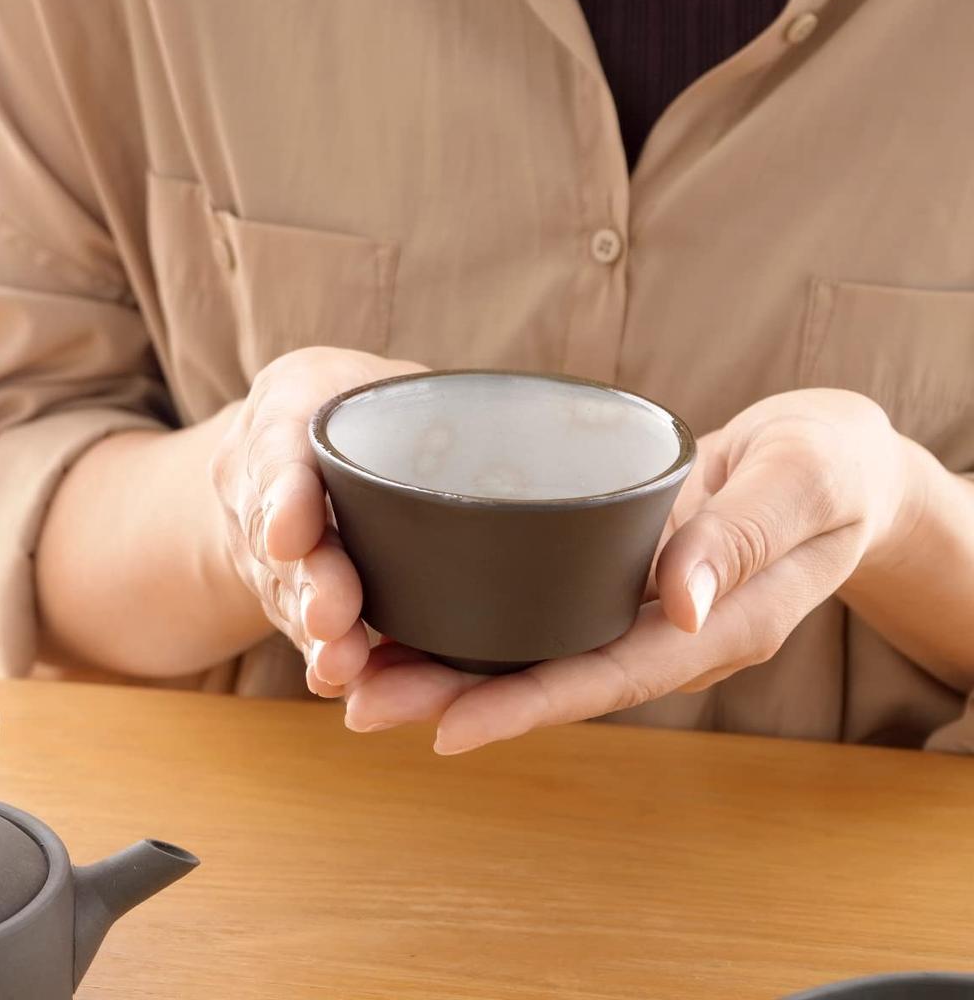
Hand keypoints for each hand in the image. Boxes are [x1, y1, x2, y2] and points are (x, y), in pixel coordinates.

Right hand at [210, 347, 425, 689]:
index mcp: (292, 398)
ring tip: (341, 665)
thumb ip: (439, 410)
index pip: (279, 441)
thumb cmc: (368, 406)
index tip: (292, 538)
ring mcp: (259, 532)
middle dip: (309, 579)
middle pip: (276, 530)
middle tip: (333, 618)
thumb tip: (522, 459)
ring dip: (311, 628)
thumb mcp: (393, 383)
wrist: (296, 446)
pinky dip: (315, 648)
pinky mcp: (274, 580)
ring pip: (281, 584)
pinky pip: (290, 615)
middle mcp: (259, 469)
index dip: (285, 493)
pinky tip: (335, 677)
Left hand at [337, 389, 918, 752]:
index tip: (446, 727)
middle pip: (553, 678)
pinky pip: (543, 609)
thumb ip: (744, 536)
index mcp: (717, 625)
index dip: (528, 703)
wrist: (830, 462)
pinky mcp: (617, 574)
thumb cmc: (828, 467)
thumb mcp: (803, 483)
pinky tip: (418, 616)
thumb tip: (681, 602)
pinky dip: (478, 620)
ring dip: (449, 667)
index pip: (609, 676)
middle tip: (360, 703)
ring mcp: (638, 608)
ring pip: (536, 651)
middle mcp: (665, 632)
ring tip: (359, 671)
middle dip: (457, 697)